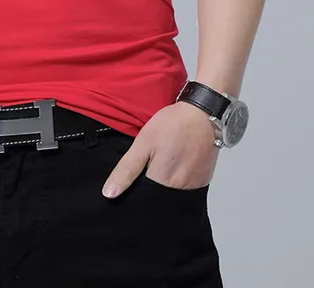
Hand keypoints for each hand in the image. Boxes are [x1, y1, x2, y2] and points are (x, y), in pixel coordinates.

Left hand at [102, 101, 218, 197]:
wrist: (203, 113)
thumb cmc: (173, 124)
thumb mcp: (143, 142)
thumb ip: (126, 169)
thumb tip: (110, 193)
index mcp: (162, 181)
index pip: (142, 200)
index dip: (134, 192)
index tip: (132, 182)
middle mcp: (180, 189)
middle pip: (159, 199)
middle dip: (150, 189)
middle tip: (148, 167)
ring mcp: (195, 185)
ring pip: (173, 195)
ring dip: (165, 185)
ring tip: (162, 165)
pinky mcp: (204, 179)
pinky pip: (187, 188)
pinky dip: (179, 181)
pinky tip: (175, 166)